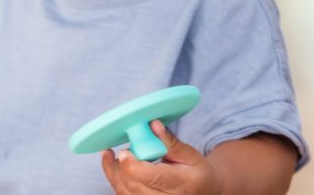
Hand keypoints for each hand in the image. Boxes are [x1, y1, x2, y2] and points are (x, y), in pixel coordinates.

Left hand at [101, 120, 223, 194]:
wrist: (204, 192)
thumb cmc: (196, 172)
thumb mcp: (189, 154)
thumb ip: (169, 141)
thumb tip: (153, 124)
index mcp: (181, 183)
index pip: (153, 177)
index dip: (134, 166)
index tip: (123, 153)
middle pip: (134, 186)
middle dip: (122, 167)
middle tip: (121, 150)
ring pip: (125, 193)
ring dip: (114, 173)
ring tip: (110, 155)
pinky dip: (115, 180)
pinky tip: (112, 165)